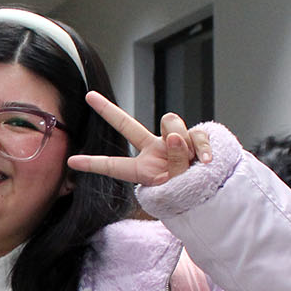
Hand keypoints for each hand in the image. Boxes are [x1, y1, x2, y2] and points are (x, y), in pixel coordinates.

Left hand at [68, 92, 212, 187]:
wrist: (220, 192)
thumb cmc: (195, 194)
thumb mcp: (180, 186)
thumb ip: (175, 162)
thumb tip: (175, 134)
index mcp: (145, 170)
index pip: (116, 166)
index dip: (94, 164)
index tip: (71, 162)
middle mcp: (155, 152)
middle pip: (128, 125)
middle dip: (108, 110)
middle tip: (89, 96)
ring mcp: (174, 142)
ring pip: (170, 124)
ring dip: (182, 143)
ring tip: (192, 163)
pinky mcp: (194, 137)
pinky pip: (196, 133)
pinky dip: (202, 147)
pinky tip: (205, 161)